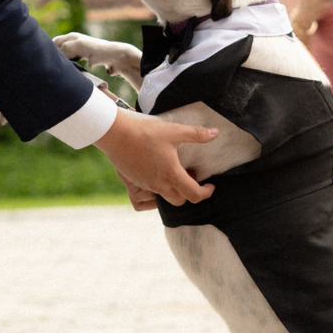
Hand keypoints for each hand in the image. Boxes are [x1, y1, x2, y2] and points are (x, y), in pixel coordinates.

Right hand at [96, 109, 217, 206]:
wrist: (116, 135)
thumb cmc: (145, 133)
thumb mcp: (174, 131)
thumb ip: (196, 134)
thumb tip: (216, 133)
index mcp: (171, 175)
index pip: (194, 195)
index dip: (205, 193)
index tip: (209, 186)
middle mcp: (159, 185)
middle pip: (180, 200)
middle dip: (189, 192)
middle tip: (190, 175)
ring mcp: (145, 186)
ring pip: (165, 198)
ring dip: (174, 191)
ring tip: (174, 171)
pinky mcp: (135, 183)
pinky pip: (150, 195)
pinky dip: (159, 189)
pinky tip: (158, 172)